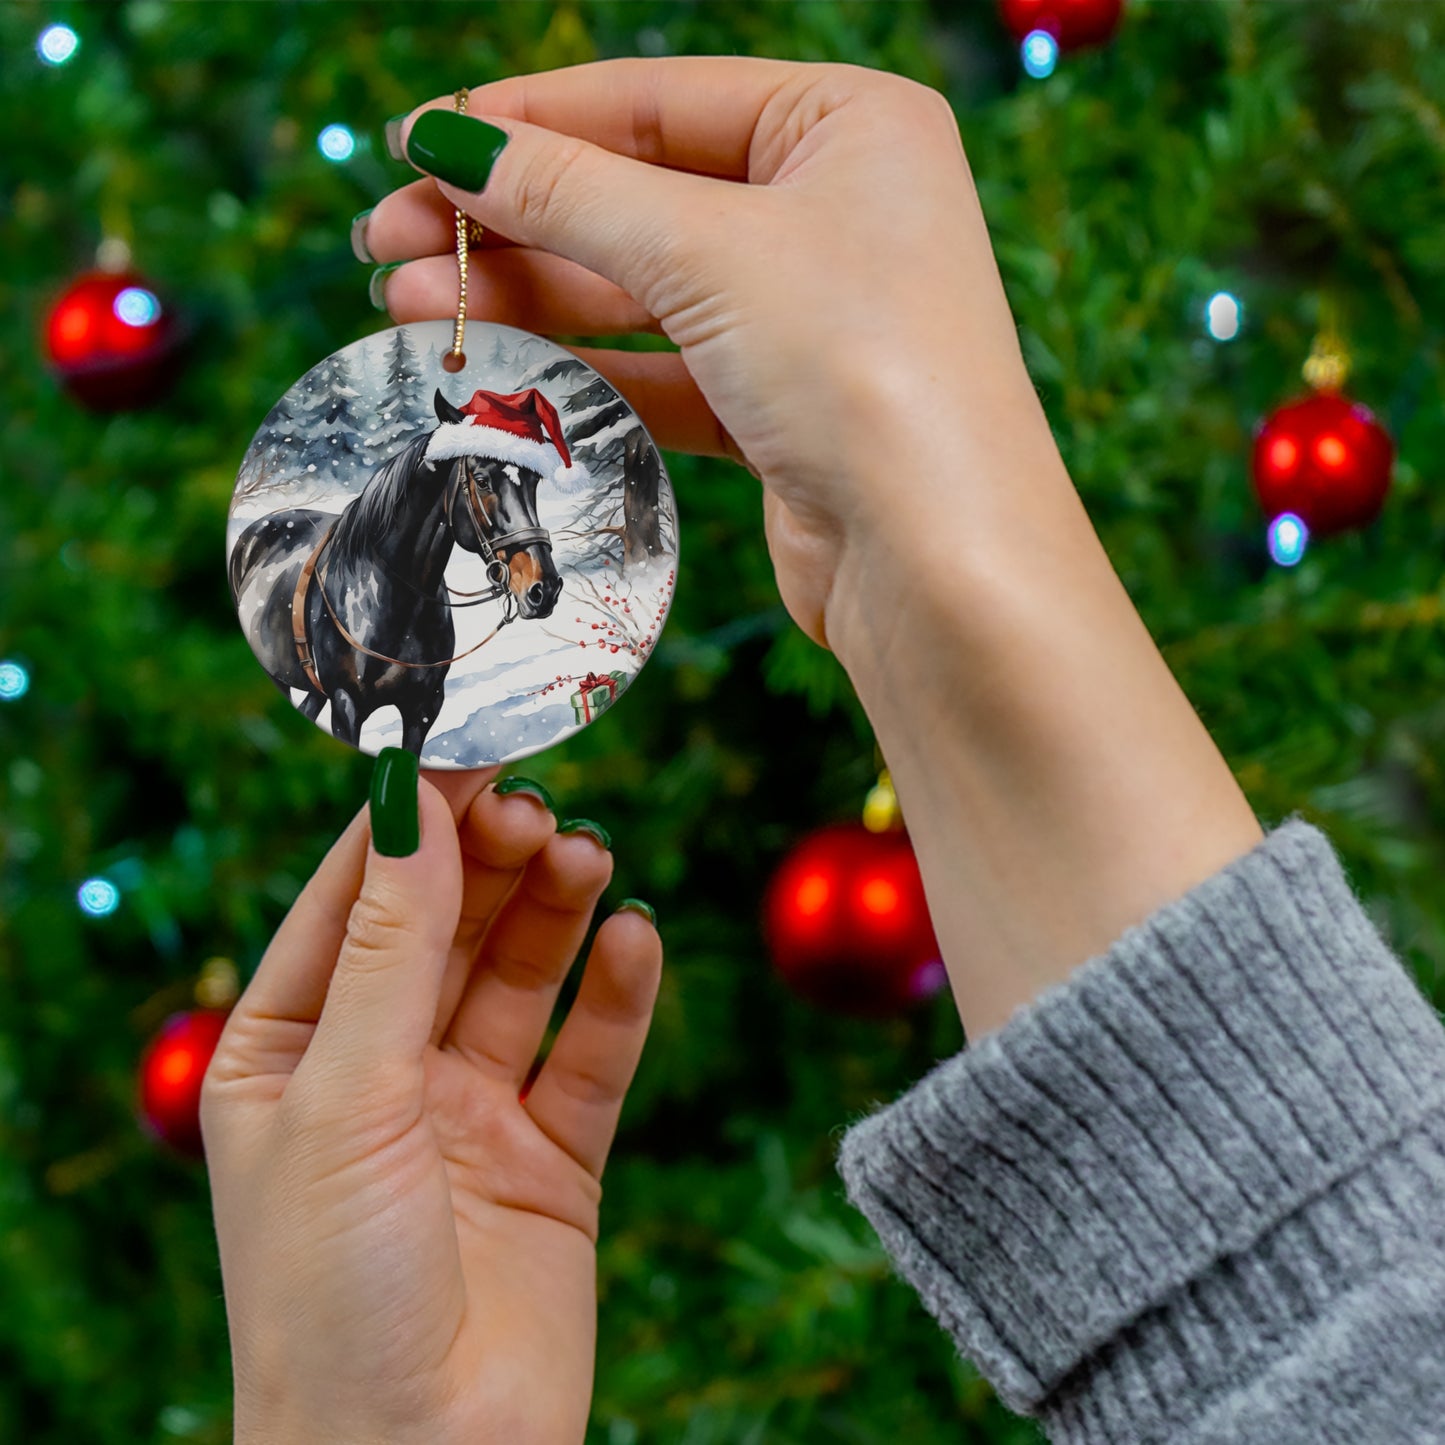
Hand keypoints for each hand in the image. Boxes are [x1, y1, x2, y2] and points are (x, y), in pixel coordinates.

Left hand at [201, 767, 661, 1444]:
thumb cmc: (331, 1295)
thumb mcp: (345, 1097)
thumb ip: (391, 948)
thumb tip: (414, 805)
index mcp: (290, 1051)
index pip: (353, 900)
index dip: (410, 823)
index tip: (468, 746)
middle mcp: (380, 1071)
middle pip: (447, 927)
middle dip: (491, 863)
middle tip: (539, 811)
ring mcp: (469, 1113)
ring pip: (522, 977)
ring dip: (556, 912)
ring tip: (589, 858)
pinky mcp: (552, 1159)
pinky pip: (592, 1055)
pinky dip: (618, 995)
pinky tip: (635, 941)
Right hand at [362, 56, 1049, 652]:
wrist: (938, 560)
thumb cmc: (861, 368)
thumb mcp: (707, 251)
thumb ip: (571, 193)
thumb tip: (450, 142)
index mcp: (847, 125)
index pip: (655, 100)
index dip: (527, 121)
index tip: (415, 142)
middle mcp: (834, 210)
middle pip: (637, 195)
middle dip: (509, 219)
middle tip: (386, 241)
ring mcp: (809, 314)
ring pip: (640, 289)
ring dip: (526, 297)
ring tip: (407, 306)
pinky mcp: (783, 408)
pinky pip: (663, 369)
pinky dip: (581, 368)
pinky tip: (493, 367)